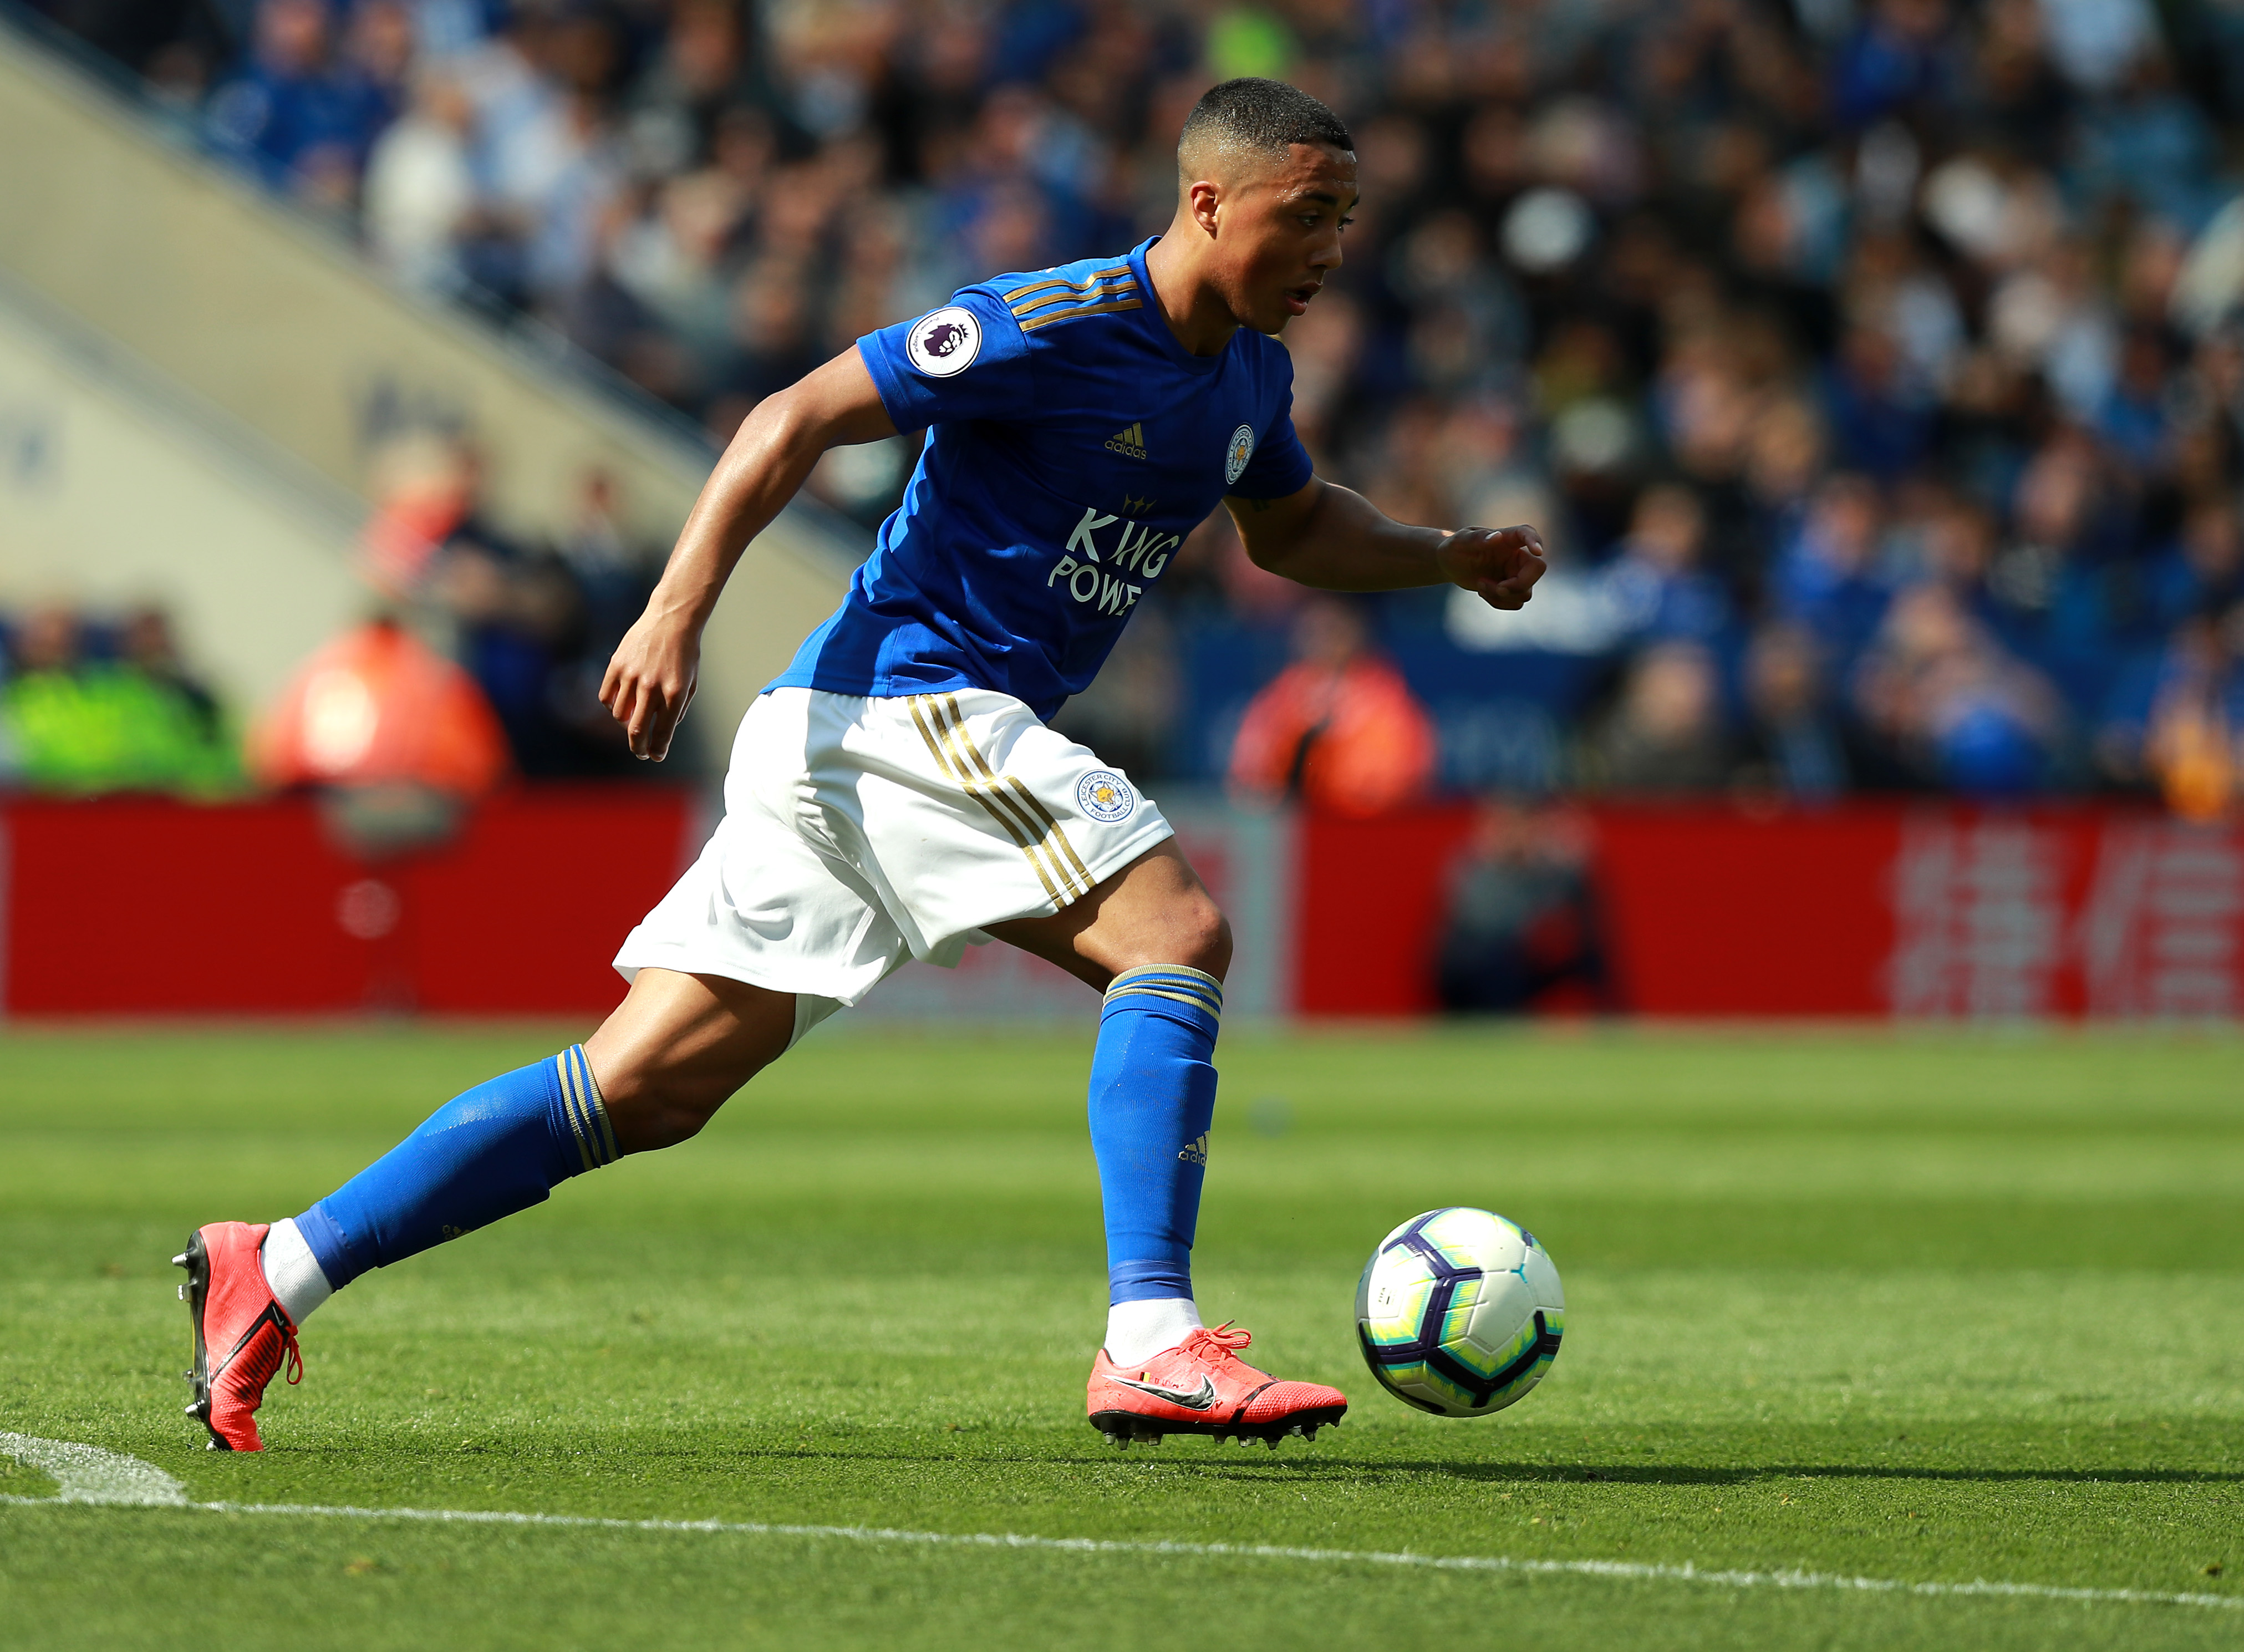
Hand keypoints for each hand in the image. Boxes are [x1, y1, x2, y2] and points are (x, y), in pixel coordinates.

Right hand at [599, 607, 701, 760]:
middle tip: (640, 753)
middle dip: (637, 749)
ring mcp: (632, 676)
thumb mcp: (691, 683)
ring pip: (619, 715)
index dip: (657, 751)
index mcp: (674, 694)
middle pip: (636, 732)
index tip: (655, 756)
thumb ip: (677, 710)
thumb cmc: (685, 653)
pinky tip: (622, 702)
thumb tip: (661, 735)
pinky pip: (606, 697)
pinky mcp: (616, 665)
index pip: (662, 734)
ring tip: (635, 716)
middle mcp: (651, 687)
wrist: (672, 619)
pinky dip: (612, 705)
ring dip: (626, 722)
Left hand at [1438, 524, 1546, 610]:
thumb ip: (1478, 538)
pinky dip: (1499, 603)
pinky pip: (1516, 602)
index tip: (1538, 551)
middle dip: (1519, 584)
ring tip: (1480, 585)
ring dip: (1501, 596)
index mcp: (1507, 538)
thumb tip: (1497, 537)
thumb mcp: (1461, 541)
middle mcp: (1516, 555)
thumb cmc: (1455, 548)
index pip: (1527, 533)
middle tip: (1498, 588)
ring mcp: (1516, 573)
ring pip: (1525, 592)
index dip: (1535, 541)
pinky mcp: (1511, 589)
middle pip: (1537, 569)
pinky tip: (1483, 592)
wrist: (1450, 565)